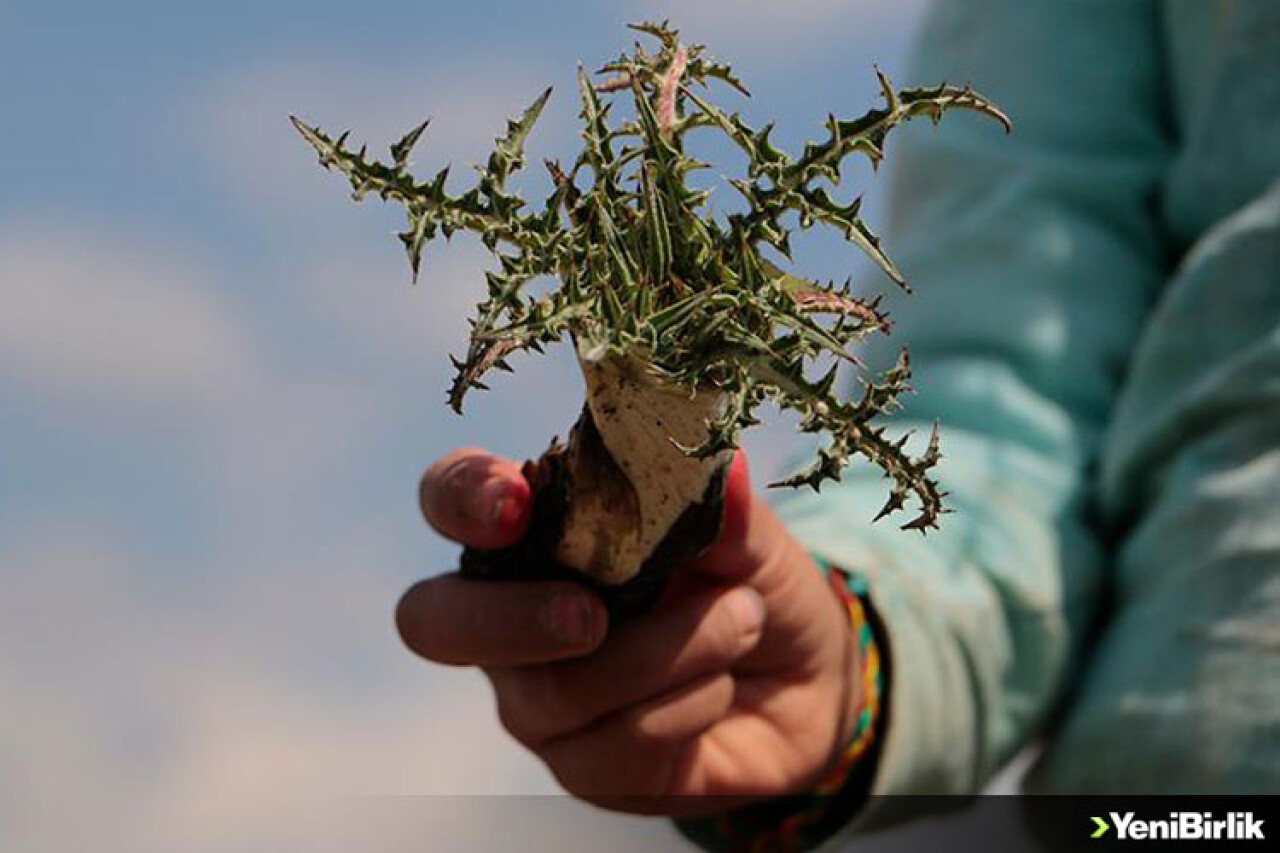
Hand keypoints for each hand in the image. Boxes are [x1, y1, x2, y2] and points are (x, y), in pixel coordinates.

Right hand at [395, 447, 861, 815]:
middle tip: (590, 616)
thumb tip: (720, 468)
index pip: (451, 499)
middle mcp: (512, 617)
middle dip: (508, 618)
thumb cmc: (750, 584)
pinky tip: (722, 685)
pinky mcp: (585, 767)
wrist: (806, 682)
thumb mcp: (748, 535)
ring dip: (666, 652)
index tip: (515, 503)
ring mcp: (540, 699)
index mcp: (535, 533)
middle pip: (435, 621)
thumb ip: (721, 508)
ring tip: (742, 619)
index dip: (464, 497)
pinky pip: (615, 746)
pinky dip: (687, 705)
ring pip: (556, 691)